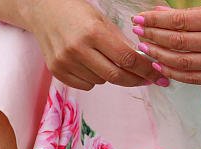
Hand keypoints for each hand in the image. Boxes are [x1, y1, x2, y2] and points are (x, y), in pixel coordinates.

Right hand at [21, 0, 163, 89]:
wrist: (43, 10)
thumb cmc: (77, 13)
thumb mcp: (103, 21)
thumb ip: (123, 44)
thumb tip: (146, 65)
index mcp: (93, 33)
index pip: (127, 59)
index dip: (146, 70)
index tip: (158, 76)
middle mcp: (77, 49)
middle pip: (116, 76)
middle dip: (135, 79)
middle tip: (146, 79)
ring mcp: (65, 62)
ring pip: (102, 81)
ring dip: (111, 75)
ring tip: (103, 58)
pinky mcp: (57, 71)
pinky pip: (87, 85)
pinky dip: (94, 78)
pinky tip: (89, 63)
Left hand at [133, 5, 200, 84]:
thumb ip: (193, 15)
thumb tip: (161, 14)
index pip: (180, 21)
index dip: (156, 21)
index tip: (140, 19)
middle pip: (178, 41)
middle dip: (153, 37)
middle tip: (138, 33)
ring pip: (182, 61)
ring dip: (159, 55)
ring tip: (145, 49)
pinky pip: (192, 78)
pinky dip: (173, 72)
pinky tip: (161, 66)